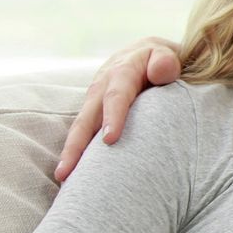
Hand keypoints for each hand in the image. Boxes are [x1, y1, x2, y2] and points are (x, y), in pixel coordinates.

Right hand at [55, 37, 182, 181]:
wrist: (149, 55)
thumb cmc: (164, 59)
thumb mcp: (168, 53)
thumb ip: (167, 61)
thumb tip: (160, 72)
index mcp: (123, 70)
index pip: (116, 95)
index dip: (113, 116)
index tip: (110, 140)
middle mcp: (102, 86)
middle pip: (87, 117)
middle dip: (77, 145)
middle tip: (67, 172)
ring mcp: (95, 100)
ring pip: (81, 127)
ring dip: (72, 153)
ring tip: (64, 179)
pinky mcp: (95, 111)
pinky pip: (85, 132)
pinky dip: (79, 152)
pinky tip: (74, 175)